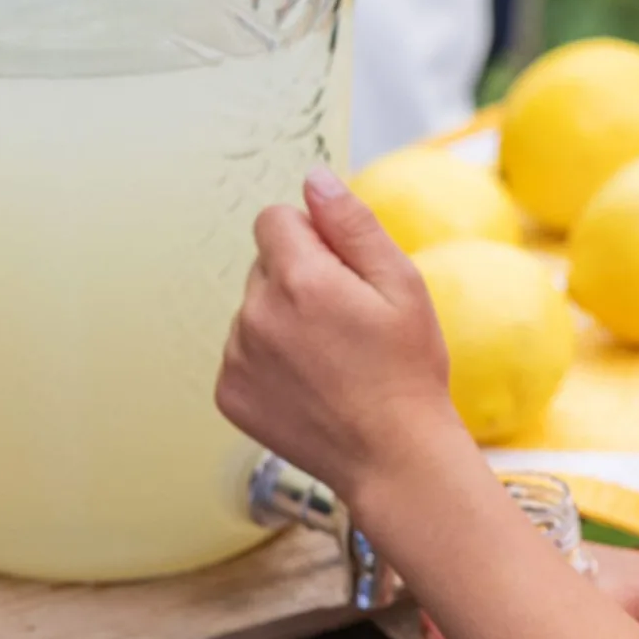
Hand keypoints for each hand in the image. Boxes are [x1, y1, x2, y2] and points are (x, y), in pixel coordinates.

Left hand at [217, 169, 461, 506]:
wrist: (393, 458)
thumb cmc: (408, 372)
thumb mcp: (402, 286)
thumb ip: (353, 225)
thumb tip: (314, 180)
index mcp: (300, 279)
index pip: (274, 219)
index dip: (312, 238)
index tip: (342, 274)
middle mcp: (256, 314)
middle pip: (263, 264)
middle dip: (298, 279)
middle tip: (345, 324)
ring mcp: (237, 356)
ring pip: (251, 309)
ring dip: (282, 321)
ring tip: (330, 360)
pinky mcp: (229, 392)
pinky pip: (241, 352)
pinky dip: (268, 361)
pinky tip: (309, 385)